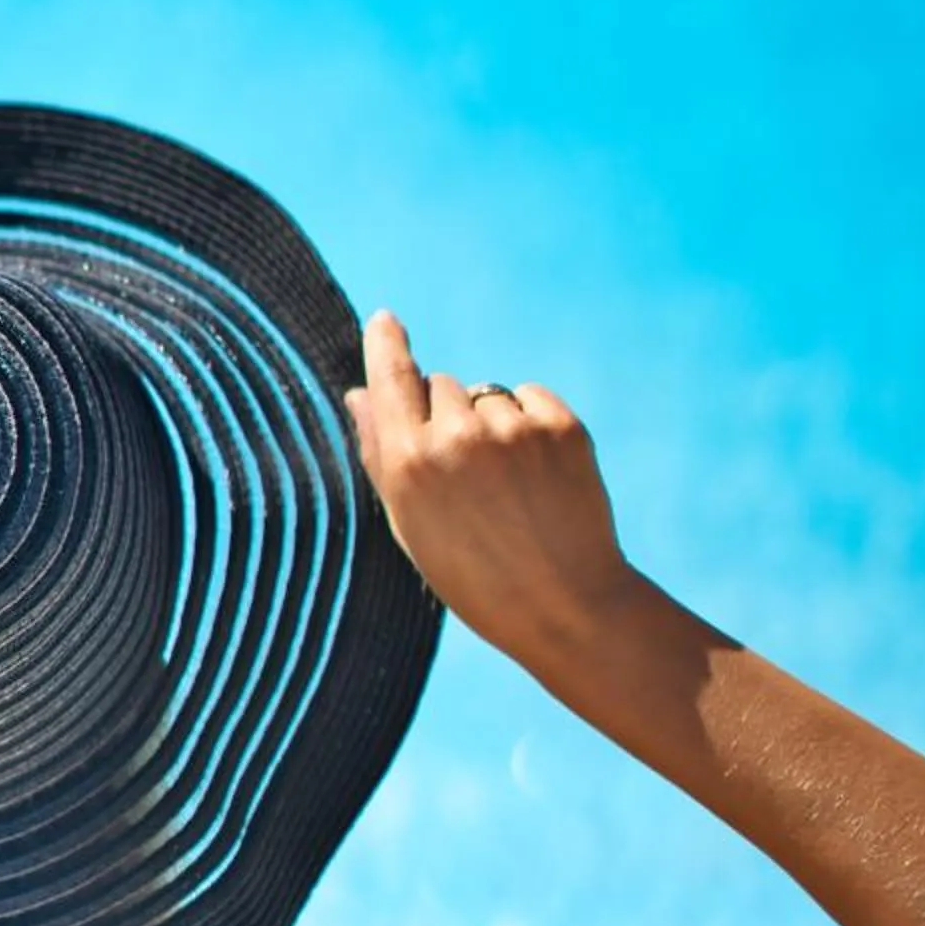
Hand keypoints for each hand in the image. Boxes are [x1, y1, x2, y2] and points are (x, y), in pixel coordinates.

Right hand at [344, 310, 635, 660]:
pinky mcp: (561, 426)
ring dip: (489, 422)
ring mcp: (513, 429)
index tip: (385, 320)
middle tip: (466, 474)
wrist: (565, 605)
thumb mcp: (409, 524)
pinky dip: (528, 421)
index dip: (386, 343)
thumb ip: (380, 454)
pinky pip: (529, 396)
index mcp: (410, 464)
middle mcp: (458, 437)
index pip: (390, 376)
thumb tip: (359, 394)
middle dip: (444, 414)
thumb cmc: (473, 576)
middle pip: (439, 385)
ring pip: (486, 394)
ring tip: (506, 483)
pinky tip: (535, 472)